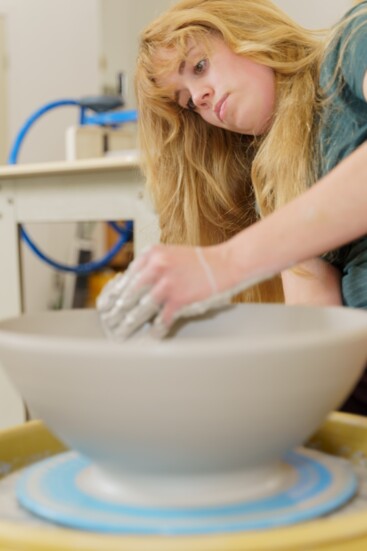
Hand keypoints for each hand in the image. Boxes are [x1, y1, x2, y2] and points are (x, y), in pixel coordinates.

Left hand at [96, 243, 266, 339]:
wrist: (224, 264)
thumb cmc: (197, 262)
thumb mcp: (168, 255)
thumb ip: (150, 268)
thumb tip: (129, 287)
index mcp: (151, 254)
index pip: (126, 277)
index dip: (113, 294)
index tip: (107, 305)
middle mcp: (156, 266)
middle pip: (128, 294)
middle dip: (117, 311)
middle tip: (110, 322)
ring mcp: (167, 283)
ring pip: (140, 309)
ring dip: (130, 324)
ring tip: (122, 332)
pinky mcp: (178, 299)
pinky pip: (161, 319)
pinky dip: (155, 330)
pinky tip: (149, 336)